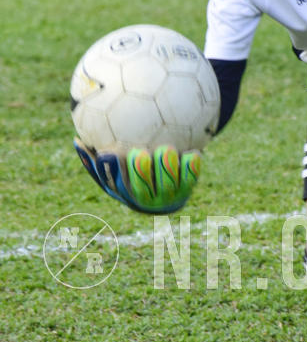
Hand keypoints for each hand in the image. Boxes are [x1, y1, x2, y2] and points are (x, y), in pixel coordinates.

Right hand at [74, 138, 201, 213]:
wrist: (168, 193)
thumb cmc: (134, 175)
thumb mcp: (113, 171)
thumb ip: (97, 160)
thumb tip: (77, 141)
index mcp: (125, 193)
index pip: (114, 185)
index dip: (112, 172)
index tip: (109, 154)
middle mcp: (145, 200)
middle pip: (141, 189)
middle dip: (139, 172)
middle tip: (138, 153)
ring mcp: (167, 198)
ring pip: (168, 186)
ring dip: (167, 168)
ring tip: (167, 149)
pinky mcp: (187, 191)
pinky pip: (191, 180)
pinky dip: (192, 169)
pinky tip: (193, 153)